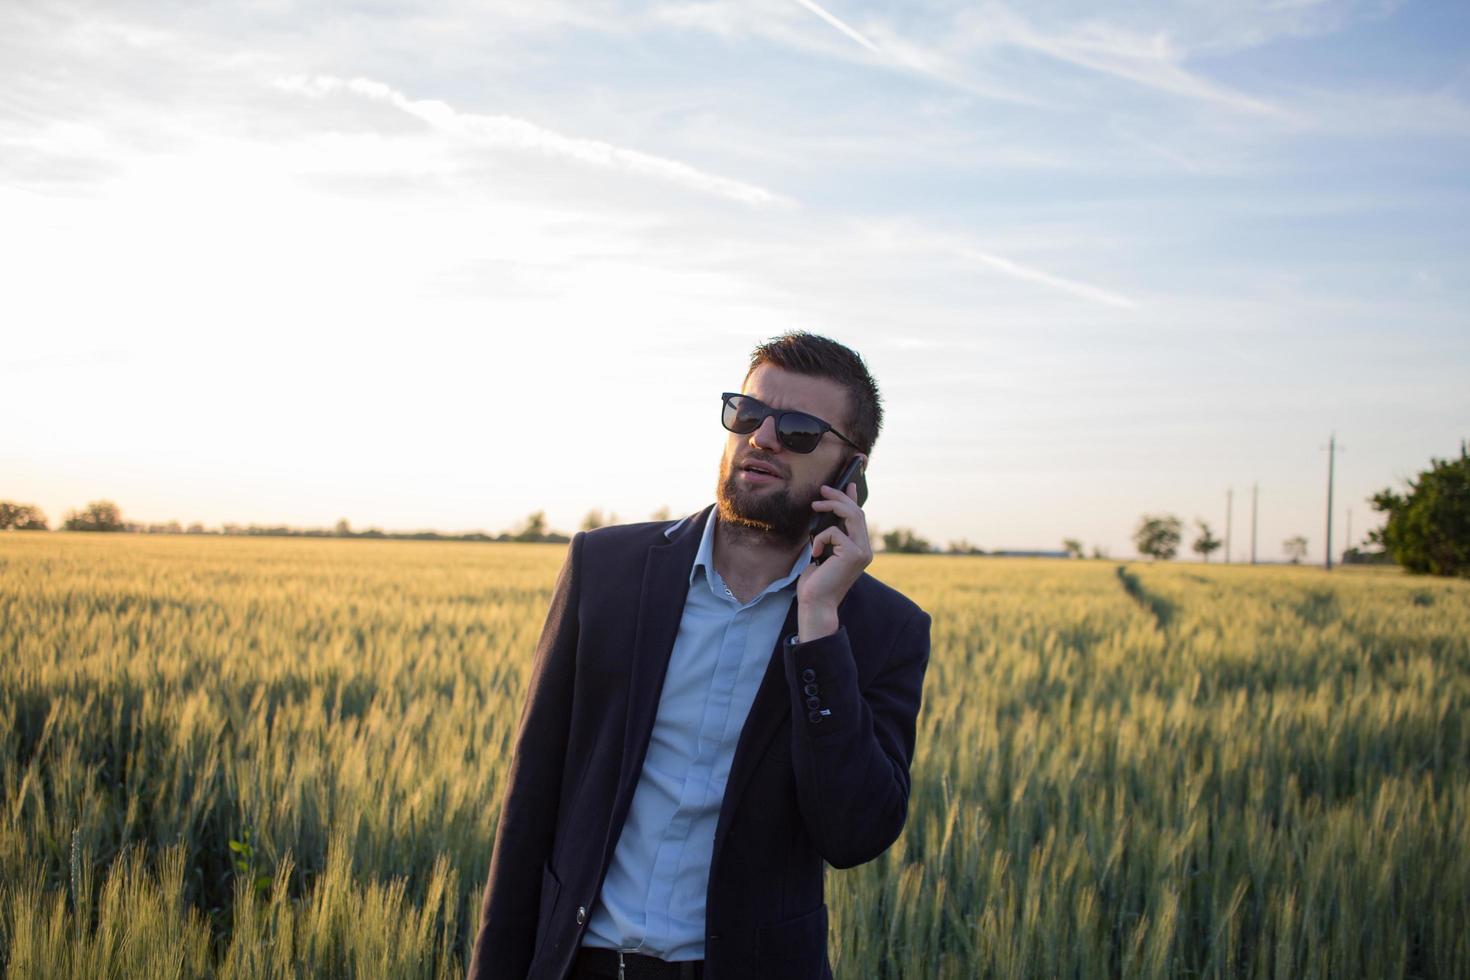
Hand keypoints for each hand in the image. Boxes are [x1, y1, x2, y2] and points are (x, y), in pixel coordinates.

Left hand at [796, 482, 872, 640]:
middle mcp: (865, 549)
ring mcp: (862, 552)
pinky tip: (816, 554)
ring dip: (832, 506)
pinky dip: (820, 538)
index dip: (853, 499)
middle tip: (822, 490)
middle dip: (839, 497)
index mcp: (859, 548)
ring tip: (815, 505)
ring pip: (851, 516)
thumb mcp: (823, 551)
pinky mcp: (854, 554)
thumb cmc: (816, 580)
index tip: (848, 485)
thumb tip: (826, 512)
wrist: (815, 602)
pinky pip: (834, 532)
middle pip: (856, 513)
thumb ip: (829, 534)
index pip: (859, 517)